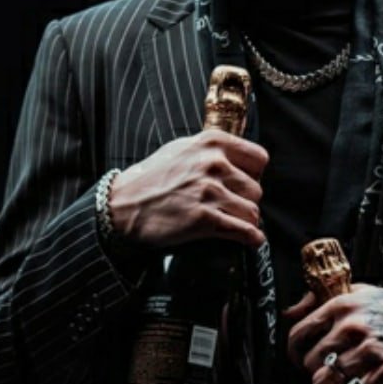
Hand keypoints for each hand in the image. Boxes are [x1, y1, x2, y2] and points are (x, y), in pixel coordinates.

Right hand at [108, 129, 268, 248]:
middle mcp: (214, 164)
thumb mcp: (182, 149)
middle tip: (231, 207)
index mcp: (212, 143)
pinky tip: (251, 240)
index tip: (245, 184)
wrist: (123, 205)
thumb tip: (239, 160)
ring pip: (252, 211)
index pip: (259, 159)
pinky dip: (252, 238)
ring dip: (246, 221)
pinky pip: (244, 231)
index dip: (254, 174)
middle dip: (246, 201)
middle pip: (256, 189)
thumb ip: (212, 150)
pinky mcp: (204, 219)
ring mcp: (209, 192)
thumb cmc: (152, 178)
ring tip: (234, 223)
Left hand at [284, 284, 382, 383]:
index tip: (296, 358)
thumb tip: (289, 311)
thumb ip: (322, 299)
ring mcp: (369, 353)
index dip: (293, 351)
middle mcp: (354, 328)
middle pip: (311, 361)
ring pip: (325, 382)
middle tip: (320, 376)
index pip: (301, 332)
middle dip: (312, 373)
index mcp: (344, 305)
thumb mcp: (362, 293)